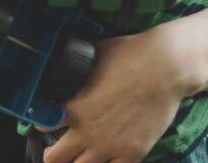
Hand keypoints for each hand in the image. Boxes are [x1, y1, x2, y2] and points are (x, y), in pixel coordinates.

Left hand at [42, 25, 203, 162]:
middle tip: (55, 149)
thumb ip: (75, 69)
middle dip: (52, 154)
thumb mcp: (92, 57)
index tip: (44, 121)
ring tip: (80, 156)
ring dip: (77, 162)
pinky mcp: (133, 153)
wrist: (166, 67)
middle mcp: (87, 132)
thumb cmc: (129, 55)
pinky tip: (106, 158)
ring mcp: (110, 146)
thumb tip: (64, 60)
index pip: (42, 125)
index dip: (41, 122)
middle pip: (55, 159)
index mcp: (74, 108)